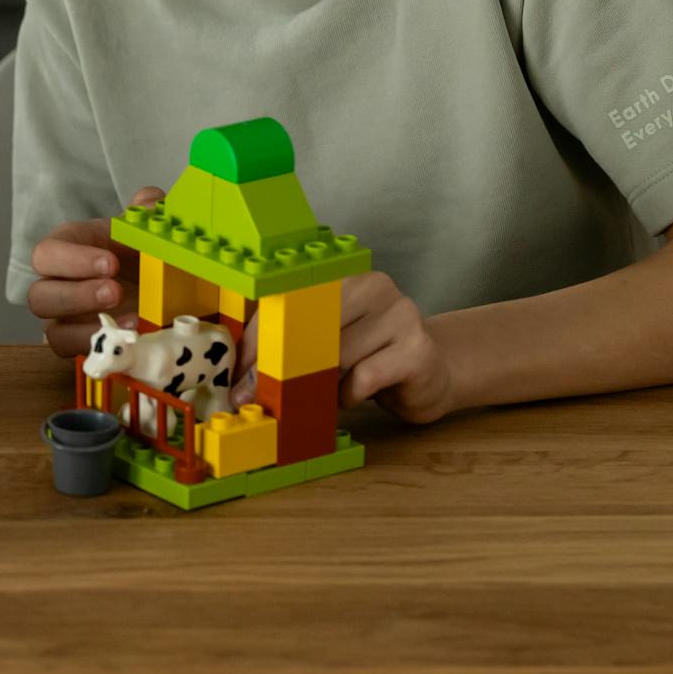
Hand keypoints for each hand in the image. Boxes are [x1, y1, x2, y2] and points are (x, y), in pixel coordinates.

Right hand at [27, 187, 165, 357]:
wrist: (165, 286)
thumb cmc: (145, 250)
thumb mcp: (151, 226)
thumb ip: (150, 209)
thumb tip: (149, 203)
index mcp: (69, 249)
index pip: (49, 253)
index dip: (74, 260)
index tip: (112, 263)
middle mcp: (58, 285)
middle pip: (39, 296)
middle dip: (76, 296)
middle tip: (115, 292)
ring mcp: (66, 320)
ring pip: (51, 331)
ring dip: (85, 330)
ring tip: (131, 321)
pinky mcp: (81, 346)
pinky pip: (73, 355)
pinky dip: (97, 349)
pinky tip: (130, 340)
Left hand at [230, 272, 453, 422]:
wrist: (433, 372)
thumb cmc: (369, 358)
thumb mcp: (329, 345)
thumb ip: (290, 349)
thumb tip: (242, 384)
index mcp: (344, 277)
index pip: (289, 302)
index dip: (259, 341)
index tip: (239, 374)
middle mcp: (374, 286)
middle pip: (310, 328)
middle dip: (283, 368)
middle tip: (266, 396)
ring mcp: (401, 314)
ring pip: (335, 356)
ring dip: (322, 384)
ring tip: (326, 392)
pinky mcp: (418, 349)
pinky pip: (363, 377)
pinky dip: (350, 395)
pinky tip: (354, 395)